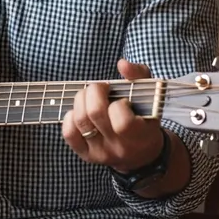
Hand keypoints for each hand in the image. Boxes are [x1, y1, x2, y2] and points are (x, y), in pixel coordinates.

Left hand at [63, 58, 164, 172]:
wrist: (142, 154)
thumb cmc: (144, 118)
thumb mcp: (150, 96)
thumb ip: (139, 76)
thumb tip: (122, 64)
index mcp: (139, 136)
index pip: (122, 122)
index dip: (118, 104)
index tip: (122, 99)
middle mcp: (118, 148)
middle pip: (94, 114)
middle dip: (94, 92)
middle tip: (101, 88)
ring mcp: (101, 153)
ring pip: (80, 121)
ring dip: (81, 100)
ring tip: (90, 97)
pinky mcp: (86, 155)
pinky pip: (68, 133)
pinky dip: (70, 117)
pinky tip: (81, 111)